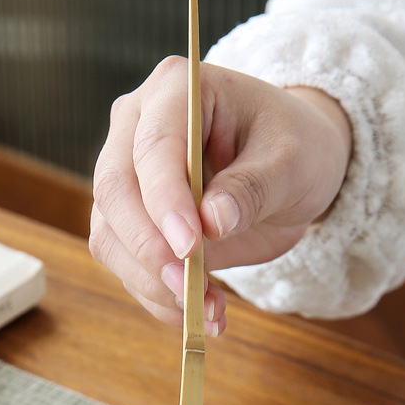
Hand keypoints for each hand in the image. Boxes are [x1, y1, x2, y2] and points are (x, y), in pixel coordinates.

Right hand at [89, 59, 351, 334]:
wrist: (290, 167)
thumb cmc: (293, 148)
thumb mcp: (290, 161)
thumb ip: (252, 188)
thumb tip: (213, 222)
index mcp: (176, 90)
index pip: (152, 148)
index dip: (165, 201)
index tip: (189, 247)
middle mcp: (136, 127)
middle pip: (114, 191)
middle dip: (149, 248)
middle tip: (190, 288)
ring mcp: (127, 175)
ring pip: (111, 235)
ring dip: (154, 283)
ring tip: (208, 310)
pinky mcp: (130, 221)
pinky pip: (128, 265)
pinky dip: (160, 298)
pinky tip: (202, 314)